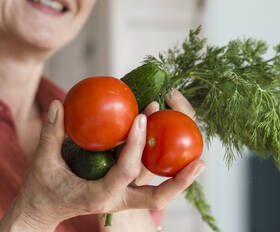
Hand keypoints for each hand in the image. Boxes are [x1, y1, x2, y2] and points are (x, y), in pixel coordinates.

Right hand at [9, 99, 204, 230]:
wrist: (43, 211)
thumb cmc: (43, 190)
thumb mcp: (43, 163)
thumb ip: (51, 134)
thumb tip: (58, 104)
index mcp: (99, 195)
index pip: (124, 170)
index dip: (134, 143)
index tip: (141, 116)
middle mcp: (117, 200)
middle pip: (157, 199)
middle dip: (180, 182)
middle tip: (200, 163)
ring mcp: (124, 199)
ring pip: (158, 196)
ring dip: (179, 179)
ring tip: (199, 161)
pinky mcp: (125, 194)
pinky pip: (151, 186)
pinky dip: (166, 174)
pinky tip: (175, 154)